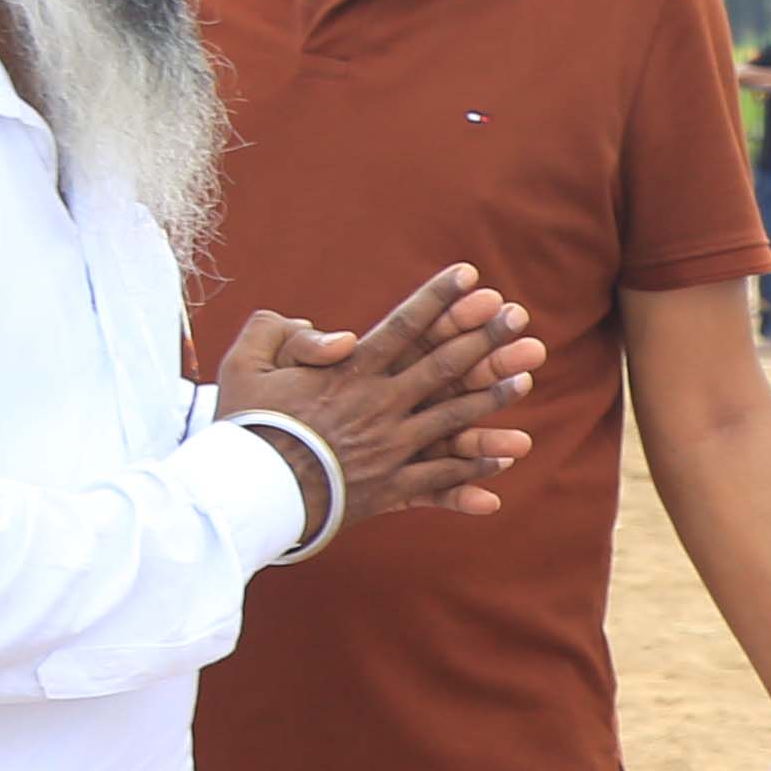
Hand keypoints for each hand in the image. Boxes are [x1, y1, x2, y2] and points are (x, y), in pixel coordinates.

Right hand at [213, 265, 544, 528]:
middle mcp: (379, 406)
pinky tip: (505, 458)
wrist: (246, 494)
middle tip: (520, 319)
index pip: (404, 326)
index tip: (471, 276)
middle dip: (484, 339)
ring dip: (491, 398)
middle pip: (442, 366)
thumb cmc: (244, 426)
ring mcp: (389, 449)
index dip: (439, 299)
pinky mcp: (388, 489)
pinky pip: (439, 479)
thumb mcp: (246, 364)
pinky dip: (473, 471)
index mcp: (349, 373)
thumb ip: (283, 333)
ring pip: (452, 420)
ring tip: (526, 379)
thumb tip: (337, 337)